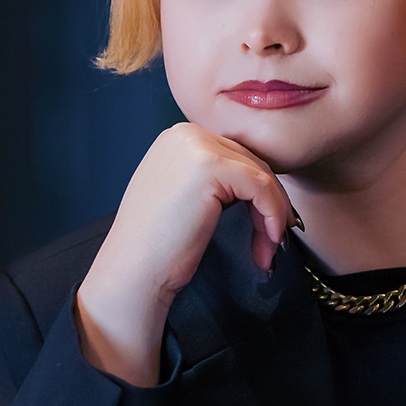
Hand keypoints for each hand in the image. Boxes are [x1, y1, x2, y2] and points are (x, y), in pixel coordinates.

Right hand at [75, 124, 296, 386]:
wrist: (132, 271)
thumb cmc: (157, 246)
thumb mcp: (185, 195)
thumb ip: (214, 180)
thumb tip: (262, 187)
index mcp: (179, 138)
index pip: (236, 157)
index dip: (258, 193)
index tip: (268, 226)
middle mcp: (186, 133)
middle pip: (251, 163)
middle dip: (269, 205)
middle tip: (273, 241)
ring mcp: (197, 146)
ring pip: (261, 175)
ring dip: (273, 214)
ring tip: (269, 248)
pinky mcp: (210, 167)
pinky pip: (262, 187)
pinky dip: (273, 215)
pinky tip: (269, 241)